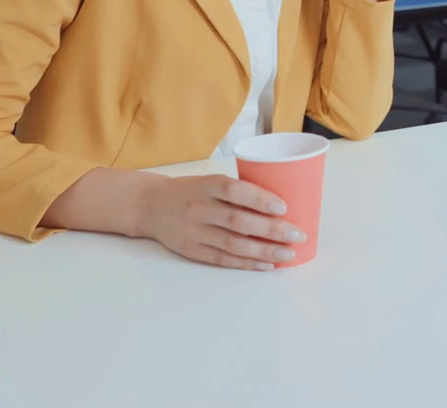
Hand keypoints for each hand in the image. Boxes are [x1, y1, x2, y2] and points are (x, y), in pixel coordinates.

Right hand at [135, 174, 305, 270]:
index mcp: (206, 186)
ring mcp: (194, 232)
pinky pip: (223, 259)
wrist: (149, 205)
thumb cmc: (189, 191)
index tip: (284, 207)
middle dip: (271, 230)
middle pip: (238, 221)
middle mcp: (199, 209)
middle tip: (297, 235)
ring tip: (288, 254)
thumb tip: (280, 204)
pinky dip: (246, 263)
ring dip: (264, 251)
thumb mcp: (208, 181)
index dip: (259, 199)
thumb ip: (236, 190)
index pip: (235, 191)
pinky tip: (266, 265)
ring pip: (233, 244)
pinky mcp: (192, 251)